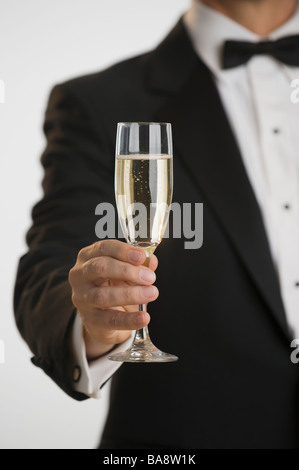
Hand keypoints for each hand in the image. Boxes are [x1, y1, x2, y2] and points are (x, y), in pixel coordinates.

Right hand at [68, 240, 157, 359]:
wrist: (103, 318)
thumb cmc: (112, 287)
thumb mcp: (125, 273)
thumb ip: (139, 265)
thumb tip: (151, 260)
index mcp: (89, 257)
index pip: (103, 248)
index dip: (123, 251)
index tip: (142, 256)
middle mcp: (80, 276)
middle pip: (100, 267)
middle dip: (127, 271)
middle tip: (149, 277)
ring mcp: (82, 298)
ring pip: (103, 295)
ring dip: (130, 294)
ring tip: (151, 293)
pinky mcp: (90, 320)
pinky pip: (110, 320)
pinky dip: (129, 319)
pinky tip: (143, 317)